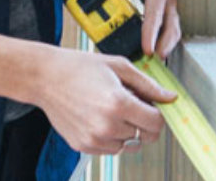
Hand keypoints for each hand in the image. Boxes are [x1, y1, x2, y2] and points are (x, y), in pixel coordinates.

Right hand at [36, 47, 175, 154]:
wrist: (46, 77)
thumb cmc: (79, 66)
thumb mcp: (118, 65)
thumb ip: (147, 84)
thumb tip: (169, 97)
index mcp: (118, 103)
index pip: (156, 123)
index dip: (158, 113)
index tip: (153, 105)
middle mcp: (107, 125)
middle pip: (145, 136)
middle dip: (145, 121)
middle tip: (133, 104)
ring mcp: (95, 139)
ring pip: (129, 144)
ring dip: (128, 130)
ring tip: (113, 108)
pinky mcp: (84, 147)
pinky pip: (111, 149)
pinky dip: (112, 137)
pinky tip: (100, 116)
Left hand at [68, 0, 180, 58]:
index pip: (155, 12)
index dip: (151, 32)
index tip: (148, 50)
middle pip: (171, 25)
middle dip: (165, 44)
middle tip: (153, 61)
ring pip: (174, 26)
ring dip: (167, 43)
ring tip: (154, 61)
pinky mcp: (167, 3)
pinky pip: (169, 24)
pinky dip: (164, 37)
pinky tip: (152, 49)